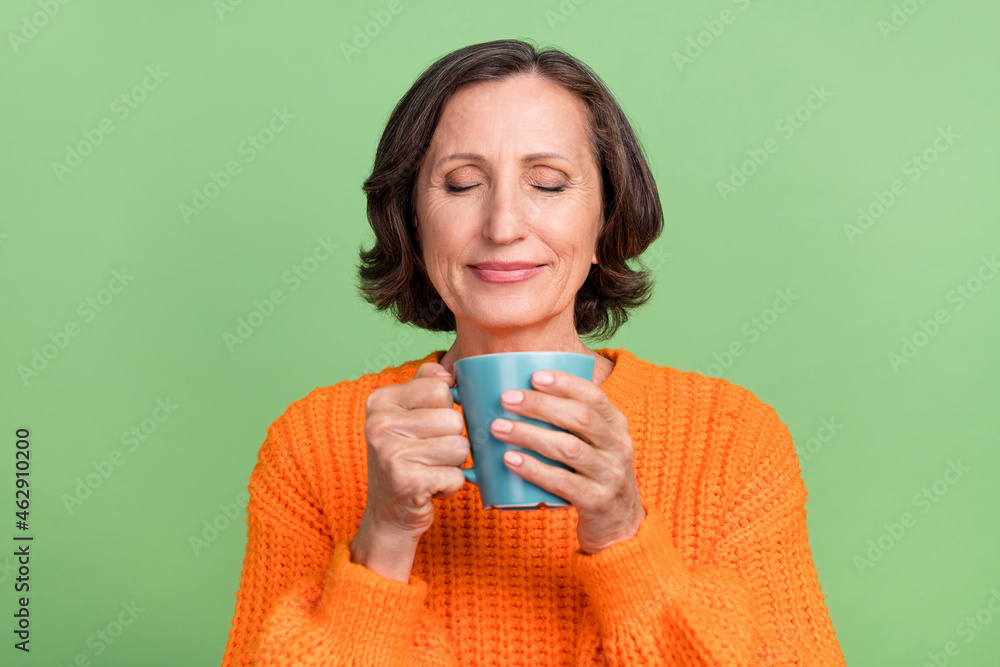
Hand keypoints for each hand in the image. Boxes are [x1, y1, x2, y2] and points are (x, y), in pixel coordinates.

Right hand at [360, 362, 469, 542]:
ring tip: (430, 471)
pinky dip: (450, 486)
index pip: (440, 389)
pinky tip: (430, 489)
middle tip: (429, 456)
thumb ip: (424, 386)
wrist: (388, 516)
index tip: (426, 429)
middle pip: (454, 418)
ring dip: (453, 464)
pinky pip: (457, 475)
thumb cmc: (406, 462)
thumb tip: (447, 371)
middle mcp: (380, 424)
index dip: (444, 411)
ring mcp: (391, 453)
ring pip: (460, 446)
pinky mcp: (407, 482)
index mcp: (380, 401)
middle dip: (452, 440)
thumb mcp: (406, 418)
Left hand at [489, 370, 645, 554]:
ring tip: (499, 427)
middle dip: (540, 405)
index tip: (533, 375)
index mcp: (617, 425)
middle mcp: (618, 447)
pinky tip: (511, 460)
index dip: (564, 383)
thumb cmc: (593, 475)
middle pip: (579, 417)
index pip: (594, 395)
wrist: (620, 526)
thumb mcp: (595, 444)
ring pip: (568, 448)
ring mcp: (611, 475)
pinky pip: (563, 482)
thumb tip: (517, 394)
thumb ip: (569, 421)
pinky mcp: (598, 502)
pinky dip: (534, 469)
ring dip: (530, 435)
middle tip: (506, 399)